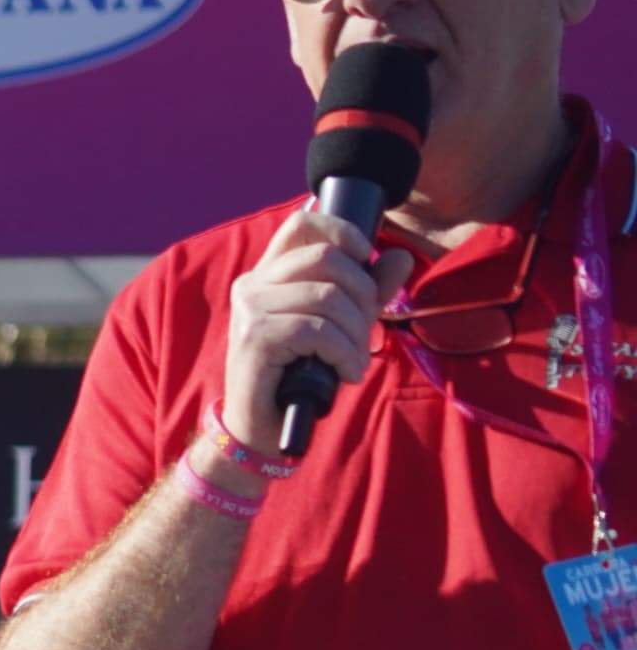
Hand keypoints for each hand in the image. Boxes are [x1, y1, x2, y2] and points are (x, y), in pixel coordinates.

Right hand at [218, 201, 413, 460]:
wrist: (261, 425)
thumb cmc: (300, 373)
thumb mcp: (341, 325)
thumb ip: (369, 291)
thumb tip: (400, 258)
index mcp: (268, 274)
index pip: (302, 224)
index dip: (341, 231)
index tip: (365, 258)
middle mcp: (252, 285)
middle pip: (326, 259)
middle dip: (362, 294)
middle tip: (366, 330)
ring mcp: (249, 310)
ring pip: (327, 297)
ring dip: (355, 332)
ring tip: (354, 360)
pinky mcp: (254, 338)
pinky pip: (317, 330)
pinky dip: (343, 353)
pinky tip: (345, 373)